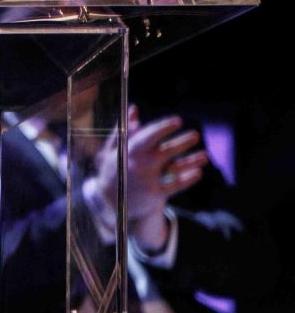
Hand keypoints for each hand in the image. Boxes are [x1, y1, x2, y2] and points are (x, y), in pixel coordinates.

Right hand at [92, 105, 207, 249]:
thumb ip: (122, 129)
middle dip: (182, 142)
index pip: (148, 135)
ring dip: (190, 161)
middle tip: (196, 135)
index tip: (177, 121)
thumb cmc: (111, 171)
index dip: (164, 128)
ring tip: (205, 155)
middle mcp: (139, 164)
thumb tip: (134, 108)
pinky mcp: (154, 195)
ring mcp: (147, 180)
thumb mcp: (111, 149)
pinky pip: (175, 186)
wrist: (108, 204)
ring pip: (173, 168)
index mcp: (128, 150)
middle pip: (165, 150)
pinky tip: (198, 173)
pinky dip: (187, 179)